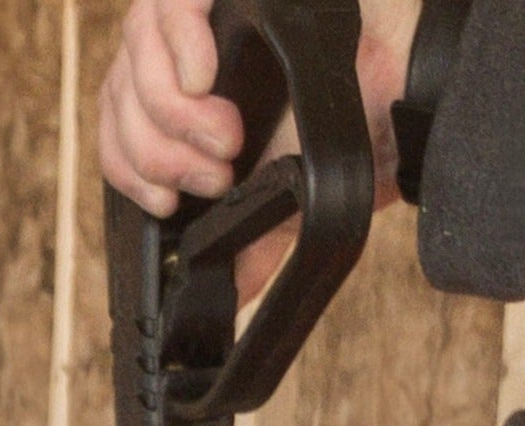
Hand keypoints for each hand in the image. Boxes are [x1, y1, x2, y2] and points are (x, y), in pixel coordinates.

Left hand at [100, 0, 423, 292]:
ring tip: (225, 138)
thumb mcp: (294, 187)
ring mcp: (196, 11)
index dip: (130, 173)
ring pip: (135, 56)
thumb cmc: (353, 110)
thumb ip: (257, 240)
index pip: (117, 131)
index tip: (168, 204)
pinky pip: (168, 4)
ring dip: (170, 113)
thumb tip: (232, 296)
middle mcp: (177, 50)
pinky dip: (177, 46)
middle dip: (160, 154)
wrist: (408, 61)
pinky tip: (203, 78)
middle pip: (120, 100)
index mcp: (180, 97)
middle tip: (216, 174)